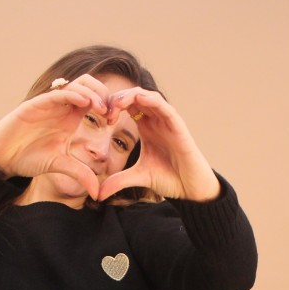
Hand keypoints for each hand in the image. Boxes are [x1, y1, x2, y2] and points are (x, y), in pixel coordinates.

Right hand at [0, 75, 113, 200]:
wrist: (3, 157)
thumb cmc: (28, 157)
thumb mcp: (60, 165)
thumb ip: (80, 174)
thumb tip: (97, 193)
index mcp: (70, 117)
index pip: (94, 101)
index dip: (107, 106)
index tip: (115, 120)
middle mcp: (62, 107)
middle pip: (89, 86)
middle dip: (104, 94)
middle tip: (111, 112)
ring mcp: (50, 103)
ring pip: (76, 85)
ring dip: (92, 92)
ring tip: (102, 107)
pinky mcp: (36, 104)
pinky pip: (58, 93)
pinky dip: (73, 95)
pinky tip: (85, 103)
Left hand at [98, 88, 220, 202]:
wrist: (190, 188)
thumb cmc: (169, 178)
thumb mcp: (138, 177)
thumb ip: (118, 181)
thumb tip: (98, 194)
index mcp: (145, 127)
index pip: (127, 105)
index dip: (113, 107)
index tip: (103, 120)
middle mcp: (156, 120)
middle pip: (134, 96)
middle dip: (118, 99)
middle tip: (106, 112)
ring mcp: (167, 121)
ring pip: (148, 96)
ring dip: (131, 96)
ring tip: (118, 104)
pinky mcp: (178, 126)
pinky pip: (165, 107)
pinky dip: (152, 100)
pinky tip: (140, 98)